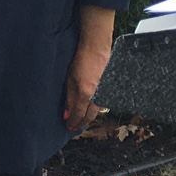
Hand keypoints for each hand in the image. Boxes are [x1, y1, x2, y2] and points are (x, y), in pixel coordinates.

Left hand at [62, 4, 114, 135]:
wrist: (96, 47)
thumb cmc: (79, 59)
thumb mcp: (69, 79)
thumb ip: (69, 98)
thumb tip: (66, 113)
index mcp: (86, 93)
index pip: (78, 115)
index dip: (72, 122)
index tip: (67, 127)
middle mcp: (97, 96)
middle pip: (89, 117)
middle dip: (80, 123)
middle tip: (73, 128)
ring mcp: (105, 92)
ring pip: (96, 111)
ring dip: (88, 117)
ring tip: (80, 121)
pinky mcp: (110, 88)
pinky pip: (101, 103)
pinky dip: (94, 109)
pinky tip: (89, 110)